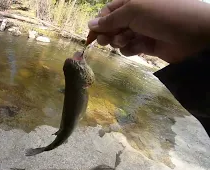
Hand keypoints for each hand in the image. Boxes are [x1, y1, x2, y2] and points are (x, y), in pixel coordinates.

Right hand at [88, 0, 209, 62]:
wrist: (194, 34)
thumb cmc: (162, 15)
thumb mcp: (133, 11)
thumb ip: (110, 19)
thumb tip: (91, 23)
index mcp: (132, 2)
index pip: (108, 12)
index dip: (98, 23)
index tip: (91, 36)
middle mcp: (136, 16)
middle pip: (112, 26)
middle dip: (107, 34)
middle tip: (105, 41)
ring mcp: (142, 30)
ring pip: (120, 38)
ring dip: (119, 41)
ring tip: (125, 41)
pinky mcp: (147, 45)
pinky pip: (131, 48)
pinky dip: (130, 49)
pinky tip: (135, 48)